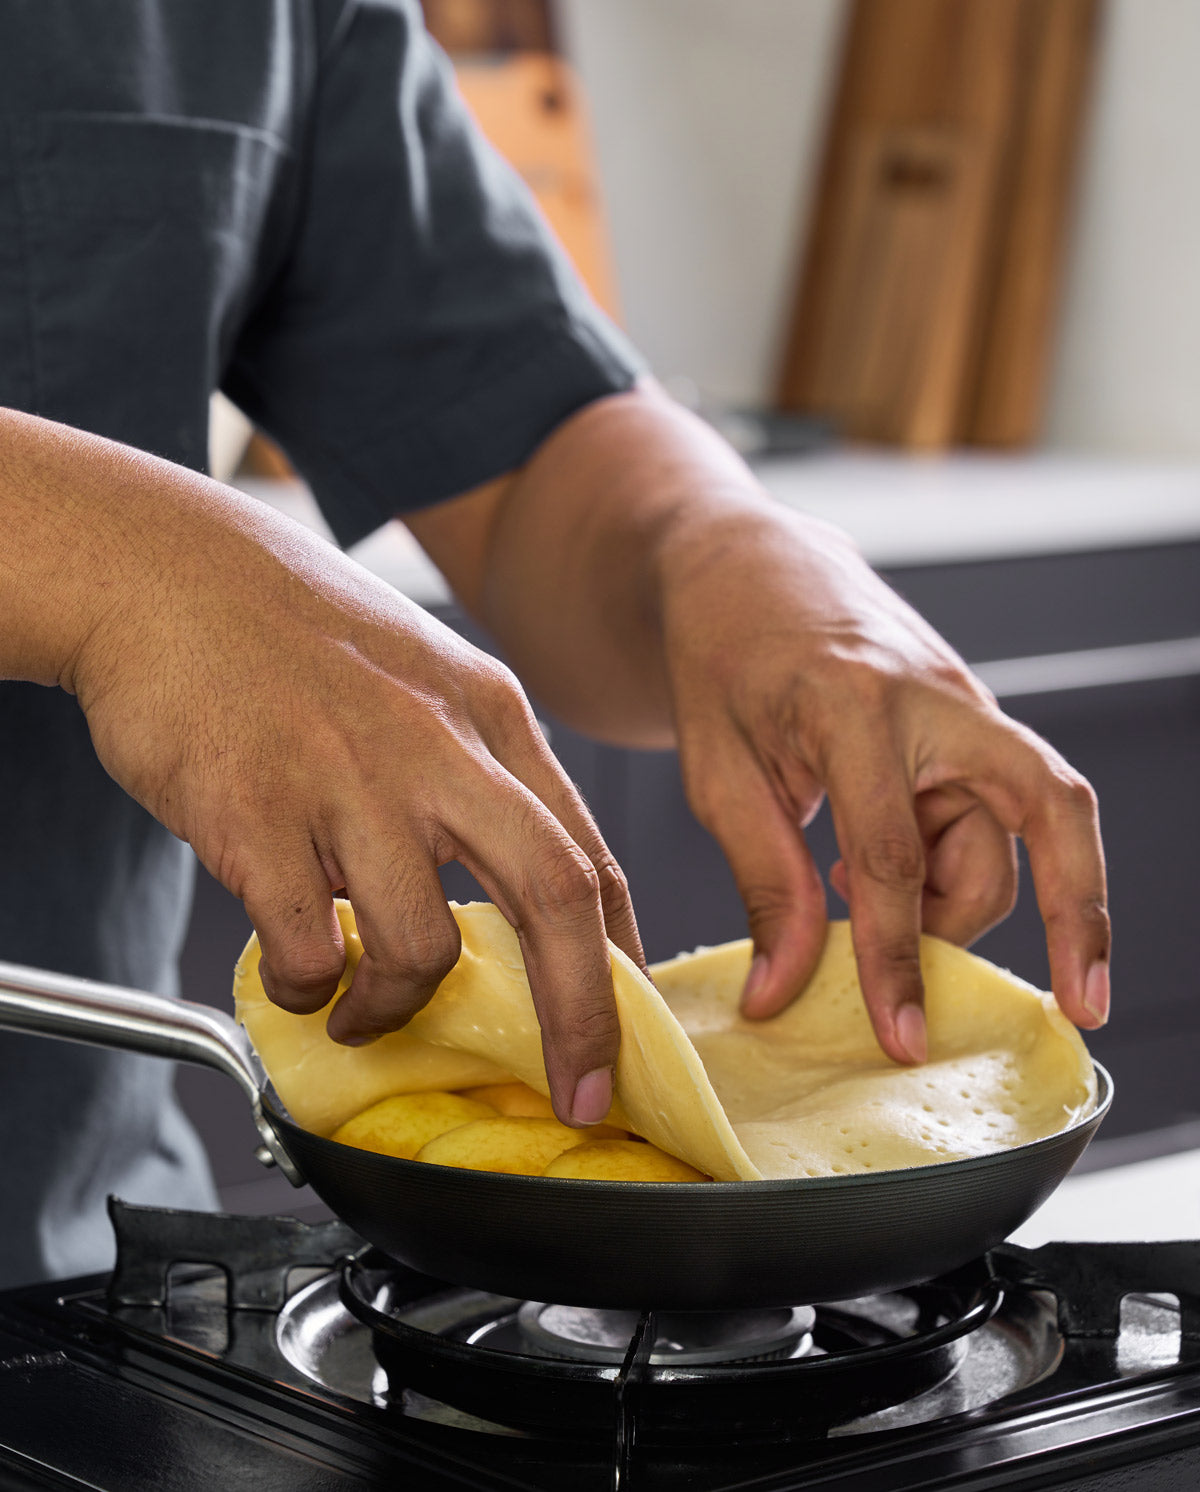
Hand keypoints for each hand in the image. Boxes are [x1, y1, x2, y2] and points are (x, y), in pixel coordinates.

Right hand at [29, 434, 641, 1124]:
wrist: (164, 567)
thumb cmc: (294, 629)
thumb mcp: (423, 673)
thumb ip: (472, 770)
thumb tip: (500, 895)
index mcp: (490, 714)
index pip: (588, 853)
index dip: (618, 956)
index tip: (620, 1027)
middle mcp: (437, 744)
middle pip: (554, 896)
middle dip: (584, 1017)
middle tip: (580, 1093)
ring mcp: (348, 777)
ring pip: (423, 946)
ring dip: (399, 1008)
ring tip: (362, 1008)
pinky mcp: (256, 811)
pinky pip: (310, 947)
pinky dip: (311, 989)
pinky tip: (298, 974)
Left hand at [656, 500, 1109, 1062]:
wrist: (745, 569)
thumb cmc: (720, 661)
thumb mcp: (718, 774)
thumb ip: (763, 882)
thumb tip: (783, 993)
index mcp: (853, 701)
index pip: (893, 855)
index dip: (896, 956)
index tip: (901, 1036)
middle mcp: (936, 697)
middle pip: (1043, 812)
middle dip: (1073, 914)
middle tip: (1078, 1005)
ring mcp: (964, 704)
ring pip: (1012, 828)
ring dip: (963, 898)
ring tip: (880, 925)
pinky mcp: (969, 722)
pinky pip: (992, 811)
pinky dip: (956, 865)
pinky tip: (885, 885)